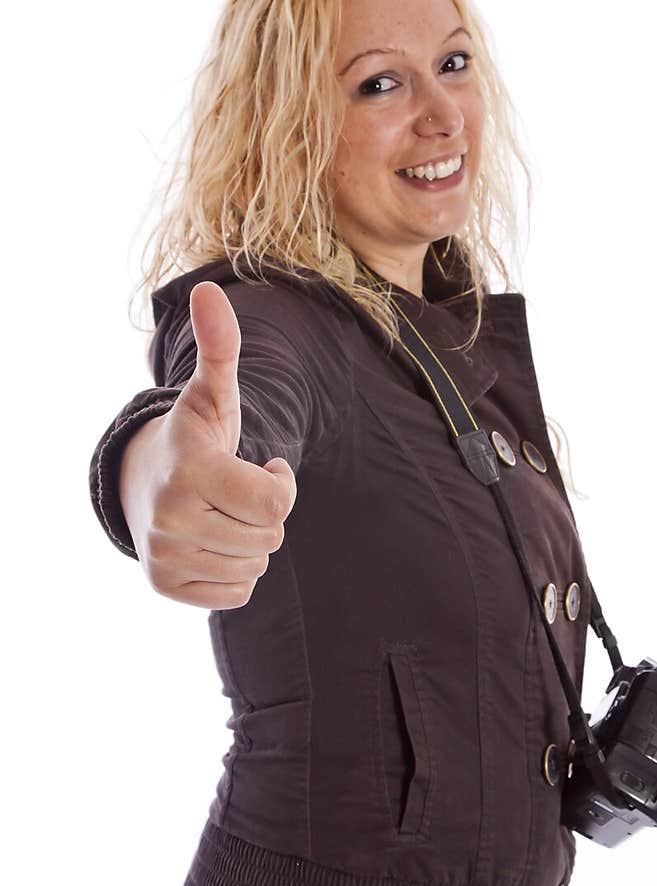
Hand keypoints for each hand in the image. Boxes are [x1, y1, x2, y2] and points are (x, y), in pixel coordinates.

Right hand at [119, 281, 296, 607]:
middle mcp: (171, 519)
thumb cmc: (196, 436)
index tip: (266, 464)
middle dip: (265, 513)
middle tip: (239, 490)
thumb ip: (221, 347)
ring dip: (251, 541)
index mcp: (190, 472)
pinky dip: (234, 572)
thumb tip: (211, 291)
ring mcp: (165, 557)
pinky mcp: (165, 586)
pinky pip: (236, 594)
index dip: (282, 484)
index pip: (275, 505)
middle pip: (269, 538)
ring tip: (224, 512)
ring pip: (254, 567)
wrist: (144, 481)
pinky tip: (213, 541)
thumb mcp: (213, 393)